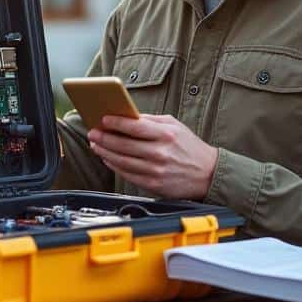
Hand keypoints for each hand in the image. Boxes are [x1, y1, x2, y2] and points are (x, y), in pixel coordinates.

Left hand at [88, 113, 218, 199]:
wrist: (208, 174)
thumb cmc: (190, 147)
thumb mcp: (175, 126)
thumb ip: (151, 121)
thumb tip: (127, 117)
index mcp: (166, 135)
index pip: (134, 127)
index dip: (116, 122)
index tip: (103, 119)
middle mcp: (160, 153)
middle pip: (123, 145)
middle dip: (104, 138)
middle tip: (93, 133)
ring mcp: (155, 170)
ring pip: (122, 161)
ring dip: (105, 152)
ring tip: (96, 145)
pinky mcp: (153, 184)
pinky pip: (127, 174)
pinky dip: (114, 166)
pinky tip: (108, 159)